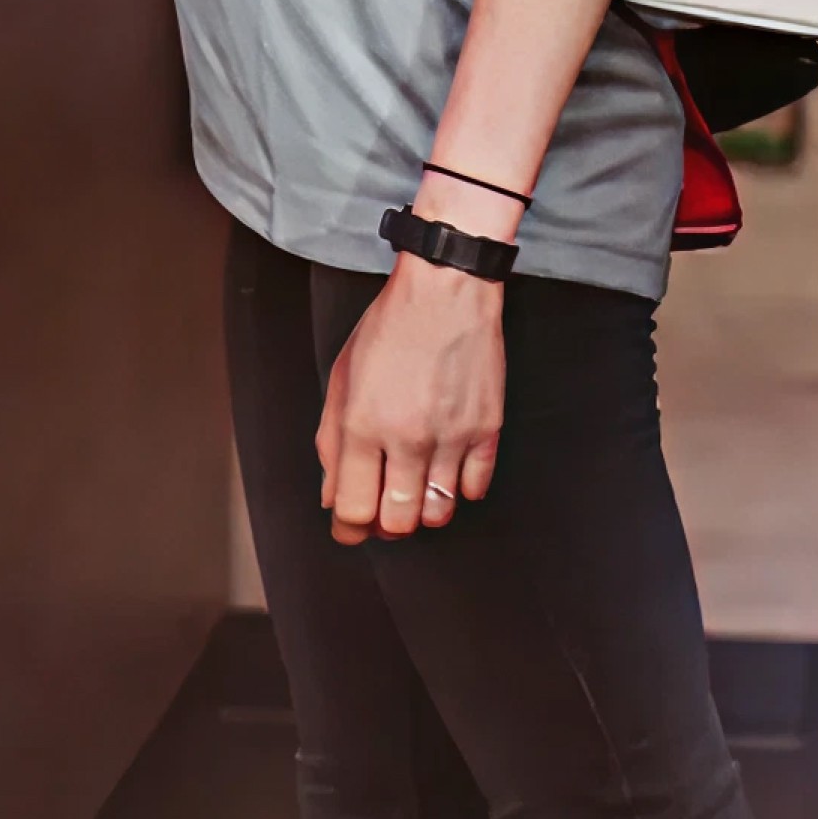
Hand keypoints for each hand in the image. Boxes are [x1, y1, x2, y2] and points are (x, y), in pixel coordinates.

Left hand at [318, 258, 502, 544]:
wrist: (446, 290)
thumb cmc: (389, 328)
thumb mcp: (342, 378)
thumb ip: (331, 442)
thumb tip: (332, 496)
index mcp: (362, 424)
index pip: (354, 510)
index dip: (348, 528)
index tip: (349, 527)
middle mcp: (406, 437)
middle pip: (397, 523)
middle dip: (385, 526)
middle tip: (382, 509)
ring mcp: (450, 437)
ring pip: (438, 514)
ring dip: (422, 511)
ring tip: (414, 488)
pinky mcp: (486, 431)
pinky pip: (474, 490)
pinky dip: (458, 489)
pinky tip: (445, 468)